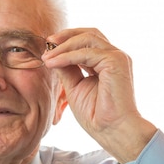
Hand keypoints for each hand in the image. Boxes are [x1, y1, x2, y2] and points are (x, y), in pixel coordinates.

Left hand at [42, 28, 156, 162]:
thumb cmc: (96, 115)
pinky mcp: (116, 61)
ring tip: (47, 56)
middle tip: (47, 42)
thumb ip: (66, 69)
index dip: (67, 41)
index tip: (48, 48)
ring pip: (87, 39)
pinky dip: (67, 56)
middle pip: (89, 33)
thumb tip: (52, 54)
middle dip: (66, 36)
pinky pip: (86, 52)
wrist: (112, 130)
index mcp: (107, 62)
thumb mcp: (75, 87)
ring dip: (64, 45)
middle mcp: (114, 56)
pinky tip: (54, 63)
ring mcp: (117, 57)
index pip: (87, 41)